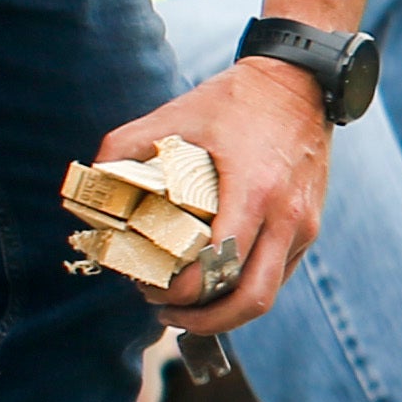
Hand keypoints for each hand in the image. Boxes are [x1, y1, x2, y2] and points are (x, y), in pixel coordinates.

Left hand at [107, 59, 332, 338]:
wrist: (301, 82)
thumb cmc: (236, 100)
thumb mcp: (175, 115)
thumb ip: (125, 145)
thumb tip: (93, 181)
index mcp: (253, 191)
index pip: (219, 265)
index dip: (182, 291)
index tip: (151, 288)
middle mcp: (285, 216)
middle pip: (251, 299)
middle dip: (205, 320)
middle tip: (167, 311)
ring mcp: (303, 226)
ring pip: (267, 296)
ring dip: (226, 314)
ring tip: (187, 308)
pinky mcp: (309, 229)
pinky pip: (278, 277)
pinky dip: (244, 292)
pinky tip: (215, 285)